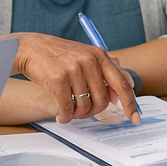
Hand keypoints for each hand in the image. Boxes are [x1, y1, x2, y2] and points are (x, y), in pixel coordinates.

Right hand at [12, 33, 140, 124]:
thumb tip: (118, 95)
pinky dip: (65, 116)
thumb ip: (102, 72)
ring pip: (85, 106)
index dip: (130, 104)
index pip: (122, 83)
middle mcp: (90, 61)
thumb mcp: (85, 56)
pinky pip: (68, 107)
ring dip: (76, 115)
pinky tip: (61, 115)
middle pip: (103, 100)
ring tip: (69, 112)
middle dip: (93, 112)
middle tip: (82, 112)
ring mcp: (75, 69)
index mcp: (100, 56)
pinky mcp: (58, 79)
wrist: (31, 47)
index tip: (135, 118)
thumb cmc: (58, 55)